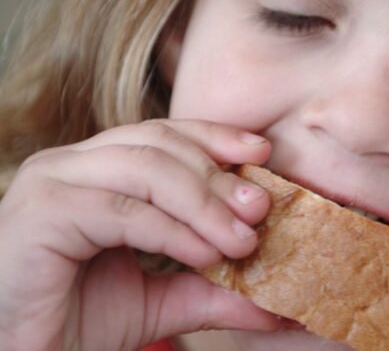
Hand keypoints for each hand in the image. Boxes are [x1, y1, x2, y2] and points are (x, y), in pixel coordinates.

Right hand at [0, 120, 280, 350]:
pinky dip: (173, 231)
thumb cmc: (76, 323)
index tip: (263, 153)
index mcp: (96, 168)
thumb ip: (213, 288)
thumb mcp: (162, 298)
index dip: (216, 137)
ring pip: (147, 170)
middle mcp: (71, 163)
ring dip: (204, 204)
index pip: (165, 134)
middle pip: (161, 145)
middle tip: (261, 208)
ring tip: (242, 239)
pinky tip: (206, 253)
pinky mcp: (43, 211)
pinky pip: (125, 210)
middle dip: (219, 176)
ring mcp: (52, 181)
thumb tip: (276, 304)